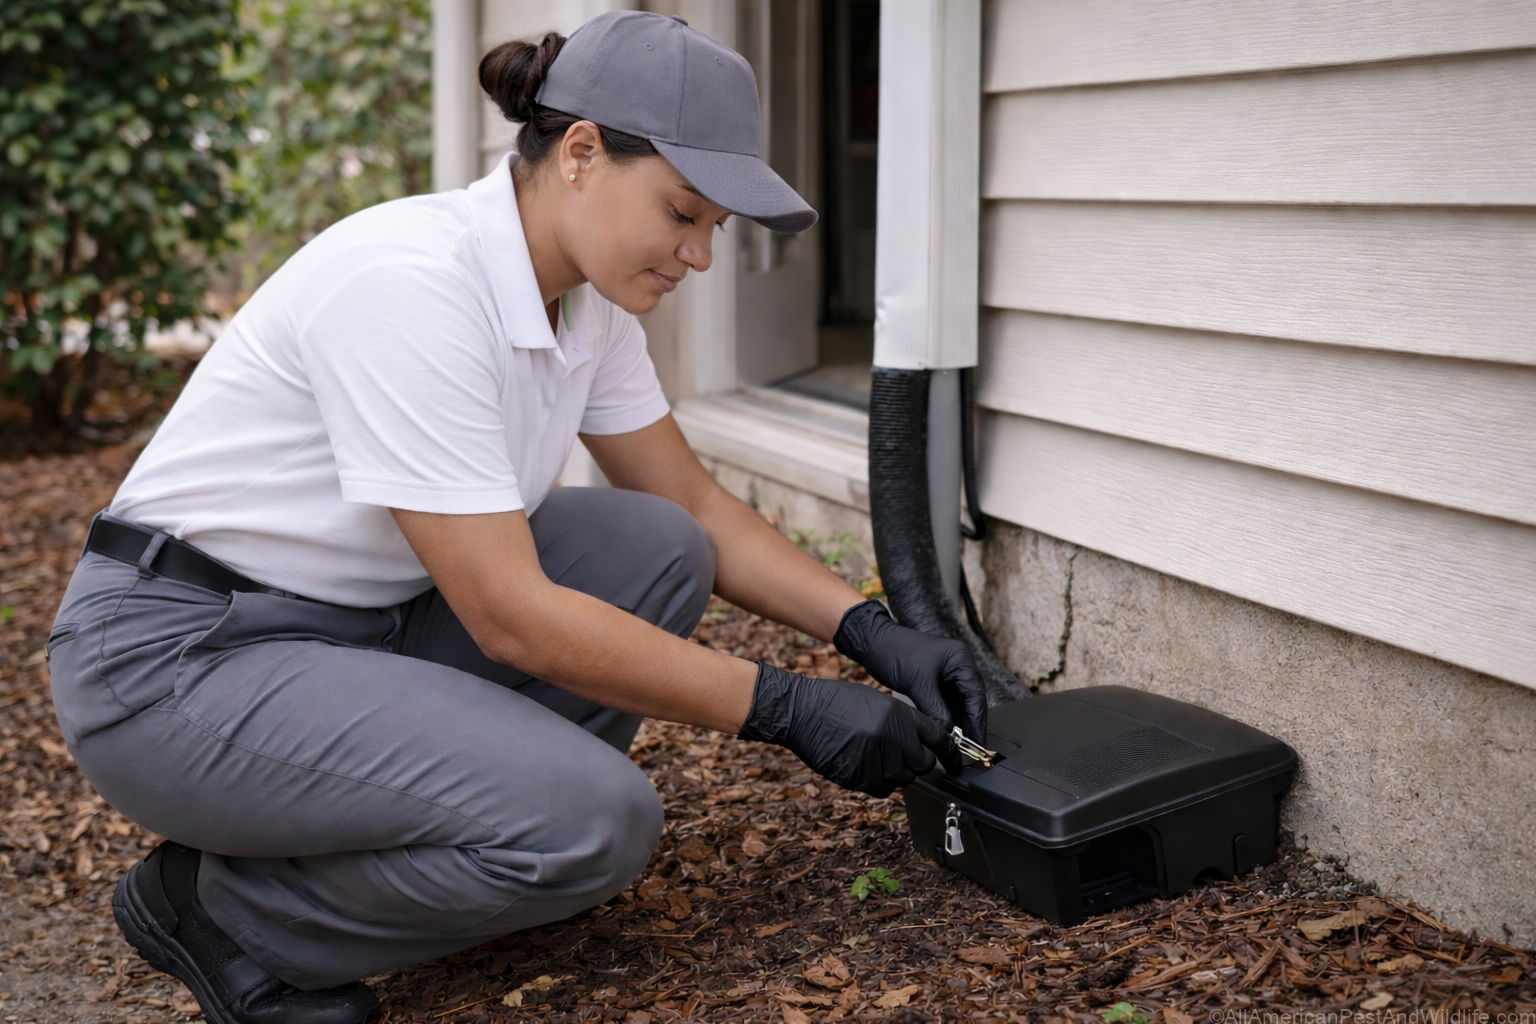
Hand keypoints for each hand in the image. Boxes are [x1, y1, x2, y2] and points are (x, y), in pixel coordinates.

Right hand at [737, 662, 948, 796]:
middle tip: (899, 757)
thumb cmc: (836, 702)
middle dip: (915, 764)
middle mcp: (892, 736)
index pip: (937, 737)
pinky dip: (876, 783)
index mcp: (899, 714)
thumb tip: (919, 743)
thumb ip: (901, 722)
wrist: (802, 711)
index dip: (947, 750)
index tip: (953, 759)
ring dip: (894, 774)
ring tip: (872, 758)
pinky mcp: (859, 776)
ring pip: (903, 779)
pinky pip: (882, 789)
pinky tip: (862, 767)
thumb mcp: (875, 700)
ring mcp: (876, 757)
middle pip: (923, 764)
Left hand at [833, 600, 986, 770]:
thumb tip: (948, 736)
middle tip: (971, 750)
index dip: (977, 720)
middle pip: (971, 700)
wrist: (873, 643)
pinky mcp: (935, 682)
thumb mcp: (918, 684)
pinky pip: (946, 703)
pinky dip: (947, 718)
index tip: (977, 743)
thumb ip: (936, 710)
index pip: (975, 694)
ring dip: (959, 724)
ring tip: (960, 748)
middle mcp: (958, 666)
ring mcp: (947, 674)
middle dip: (970, 724)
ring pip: (958, 704)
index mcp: (961, 659)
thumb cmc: (896, 654)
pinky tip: (947, 735)